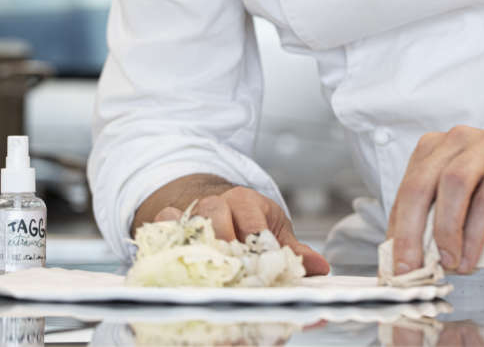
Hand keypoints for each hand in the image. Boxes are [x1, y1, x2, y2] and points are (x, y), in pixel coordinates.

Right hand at [153, 185, 329, 275]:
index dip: (257, 249)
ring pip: (189, 225)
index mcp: (246, 201)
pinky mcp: (169, 225)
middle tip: (234, 280)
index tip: (262, 272)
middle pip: (217, 218)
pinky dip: (167, 245)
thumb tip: (321, 268)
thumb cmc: (248, 219)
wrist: (214, 202)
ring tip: (208, 282)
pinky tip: (177, 273)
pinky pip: (162, 229)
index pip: (253, 224)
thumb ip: (294, 251)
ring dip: (198, 253)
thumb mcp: (273, 229)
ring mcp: (190, 213)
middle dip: (225, 251)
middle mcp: (216, 203)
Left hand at [387, 125, 483, 274]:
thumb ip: (443, 220)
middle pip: (419, 185)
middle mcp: (455, 141)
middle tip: (409, 268)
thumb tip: (418, 260)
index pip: (405, 190)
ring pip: (452, 185)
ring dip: (445, 230)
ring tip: (448, 264)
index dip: (395, 229)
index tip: (394, 264)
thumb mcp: (468, 201)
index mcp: (435, 149)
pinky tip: (472, 257)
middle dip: (408, 231)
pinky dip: (475, 232)